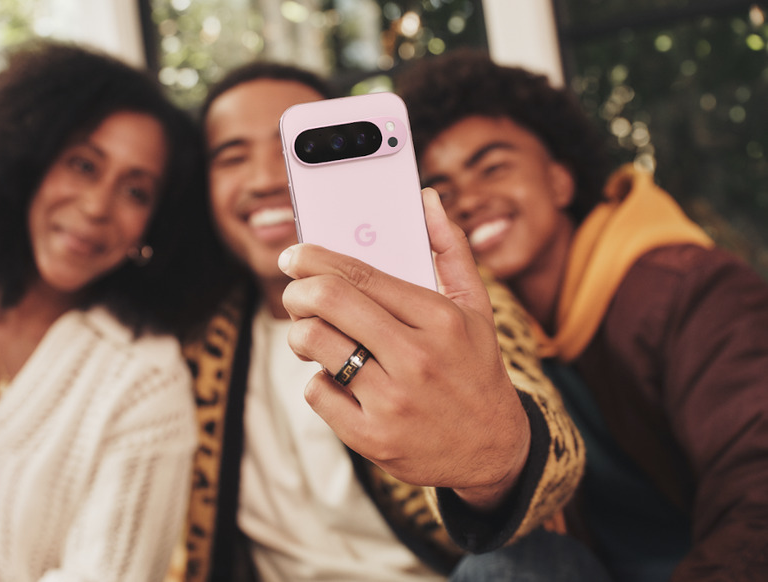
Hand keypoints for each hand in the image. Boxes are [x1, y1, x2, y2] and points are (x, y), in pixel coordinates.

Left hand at [279, 188, 529, 509]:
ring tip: (311, 334)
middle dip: (296, 289)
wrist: (492, 449)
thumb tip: (426, 198)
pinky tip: (337, 379)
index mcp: (440, 318)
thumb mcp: (476, 308)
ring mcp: (392, 401)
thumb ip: (450, 249)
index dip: (314, 257)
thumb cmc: (476, 368)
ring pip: (312, 342)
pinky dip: (318, 380)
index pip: (360, 272)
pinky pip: (316, 392)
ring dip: (299, 333)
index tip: (294, 254)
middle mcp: (416, 357)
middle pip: (327, 300)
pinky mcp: (373, 438)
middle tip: (294, 292)